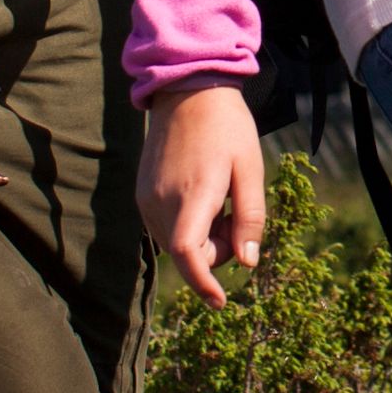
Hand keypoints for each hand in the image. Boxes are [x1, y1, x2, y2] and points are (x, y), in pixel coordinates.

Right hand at [137, 83, 269, 308]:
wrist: (188, 90)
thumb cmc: (227, 128)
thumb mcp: (250, 169)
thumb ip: (250, 218)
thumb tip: (247, 263)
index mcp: (193, 193)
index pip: (188, 253)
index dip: (203, 283)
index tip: (219, 302)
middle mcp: (161, 201)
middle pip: (187, 254)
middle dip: (216, 250)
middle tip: (236, 215)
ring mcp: (146, 198)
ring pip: (176, 243)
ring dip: (202, 237)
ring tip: (220, 199)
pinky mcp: (141, 193)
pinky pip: (165, 227)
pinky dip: (187, 225)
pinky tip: (203, 196)